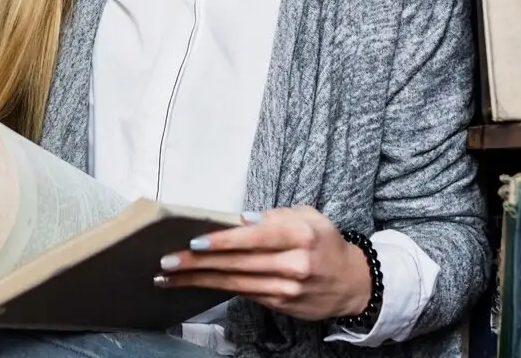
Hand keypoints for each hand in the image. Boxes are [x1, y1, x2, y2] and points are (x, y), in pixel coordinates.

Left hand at [154, 207, 371, 322]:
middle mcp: (294, 264)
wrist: (353, 283)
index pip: (255, 237)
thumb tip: (242, 220)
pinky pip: (243, 293)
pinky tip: (195, 283)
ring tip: (169, 276)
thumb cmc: (324, 243)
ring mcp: (287, 288)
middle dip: (198, 263)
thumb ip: (276, 215)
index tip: (195, 242)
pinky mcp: (281, 304)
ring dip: (198, 280)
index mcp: (300, 235)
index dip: (223, 241)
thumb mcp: (309, 216)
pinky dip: (216, 288)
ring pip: (235, 283)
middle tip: (166, 261)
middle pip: (238, 263)